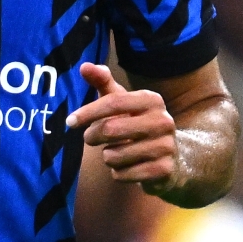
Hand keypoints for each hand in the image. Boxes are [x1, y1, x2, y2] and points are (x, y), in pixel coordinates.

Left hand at [67, 63, 176, 191]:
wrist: (172, 157)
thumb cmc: (138, 124)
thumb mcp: (123, 103)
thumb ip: (103, 83)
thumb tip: (84, 66)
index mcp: (152, 100)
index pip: (113, 103)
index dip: (88, 112)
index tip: (70, 122)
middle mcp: (162, 121)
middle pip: (110, 130)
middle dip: (92, 136)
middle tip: (90, 138)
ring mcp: (166, 146)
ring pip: (114, 156)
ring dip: (108, 157)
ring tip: (118, 153)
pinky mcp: (163, 170)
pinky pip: (123, 175)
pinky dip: (118, 174)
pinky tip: (129, 167)